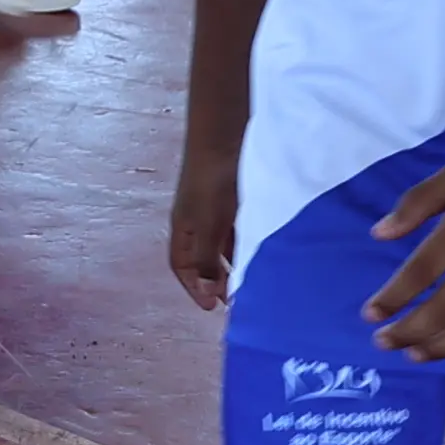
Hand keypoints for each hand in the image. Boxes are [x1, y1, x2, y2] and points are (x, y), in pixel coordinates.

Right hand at [165, 144, 243, 311]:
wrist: (227, 137)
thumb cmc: (211, 181)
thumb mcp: (208, 225)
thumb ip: (207, 259)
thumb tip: (207, 294)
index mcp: (184, 228)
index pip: (182, 265)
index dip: (194, 287)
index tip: (212, 307)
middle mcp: (198, 221)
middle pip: (204, 258)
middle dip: (216, 280)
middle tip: (236, 300)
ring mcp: (217, 209)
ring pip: (224, 245)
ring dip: (235, 264)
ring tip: (252, 281)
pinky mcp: (236, 198)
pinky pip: (241, 229)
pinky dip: (247, 244)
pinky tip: (262, 252)